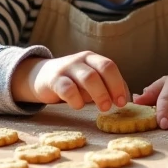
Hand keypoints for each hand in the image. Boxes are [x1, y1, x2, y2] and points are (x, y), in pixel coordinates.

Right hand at [13, 52, 128, 110]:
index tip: (122, 102)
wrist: (41, 77)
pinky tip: (78, 106)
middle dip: (111, 89)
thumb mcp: (91, 81)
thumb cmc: (73, 82)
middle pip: (102, 70)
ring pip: (88, 77)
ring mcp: (67, 68)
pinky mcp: (54, 79)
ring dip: (99, 94)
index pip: (110, 66)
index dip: (118, 83)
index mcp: (93, 59)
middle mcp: (81, 60)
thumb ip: (108, 86)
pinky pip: (67, 88)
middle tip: (113, 106)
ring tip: (103, 109)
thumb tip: (125, 98)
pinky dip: (76, 99)